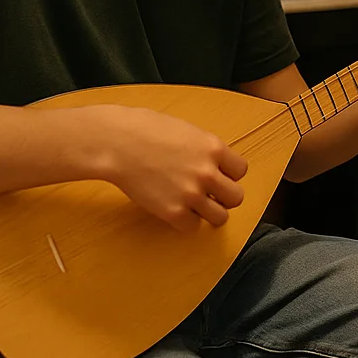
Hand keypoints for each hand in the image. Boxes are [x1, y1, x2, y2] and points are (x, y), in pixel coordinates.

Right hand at [88, 104, 247, 232]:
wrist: (116, 142)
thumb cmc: (146, 130)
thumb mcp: (188, 131)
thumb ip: (207, 150)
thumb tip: (218, 165)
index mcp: (214, 148)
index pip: (241, 171)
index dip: (228, 174)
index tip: (216, 175)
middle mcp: (207, 172)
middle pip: (236, 197)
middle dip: (224, 196)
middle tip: (209, 194)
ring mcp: (191, 194)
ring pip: (220, 217)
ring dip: (209, 212)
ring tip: (194, 205)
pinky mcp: (172, 211)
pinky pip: (193, 227)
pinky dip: (186, 221)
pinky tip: (176, 209)